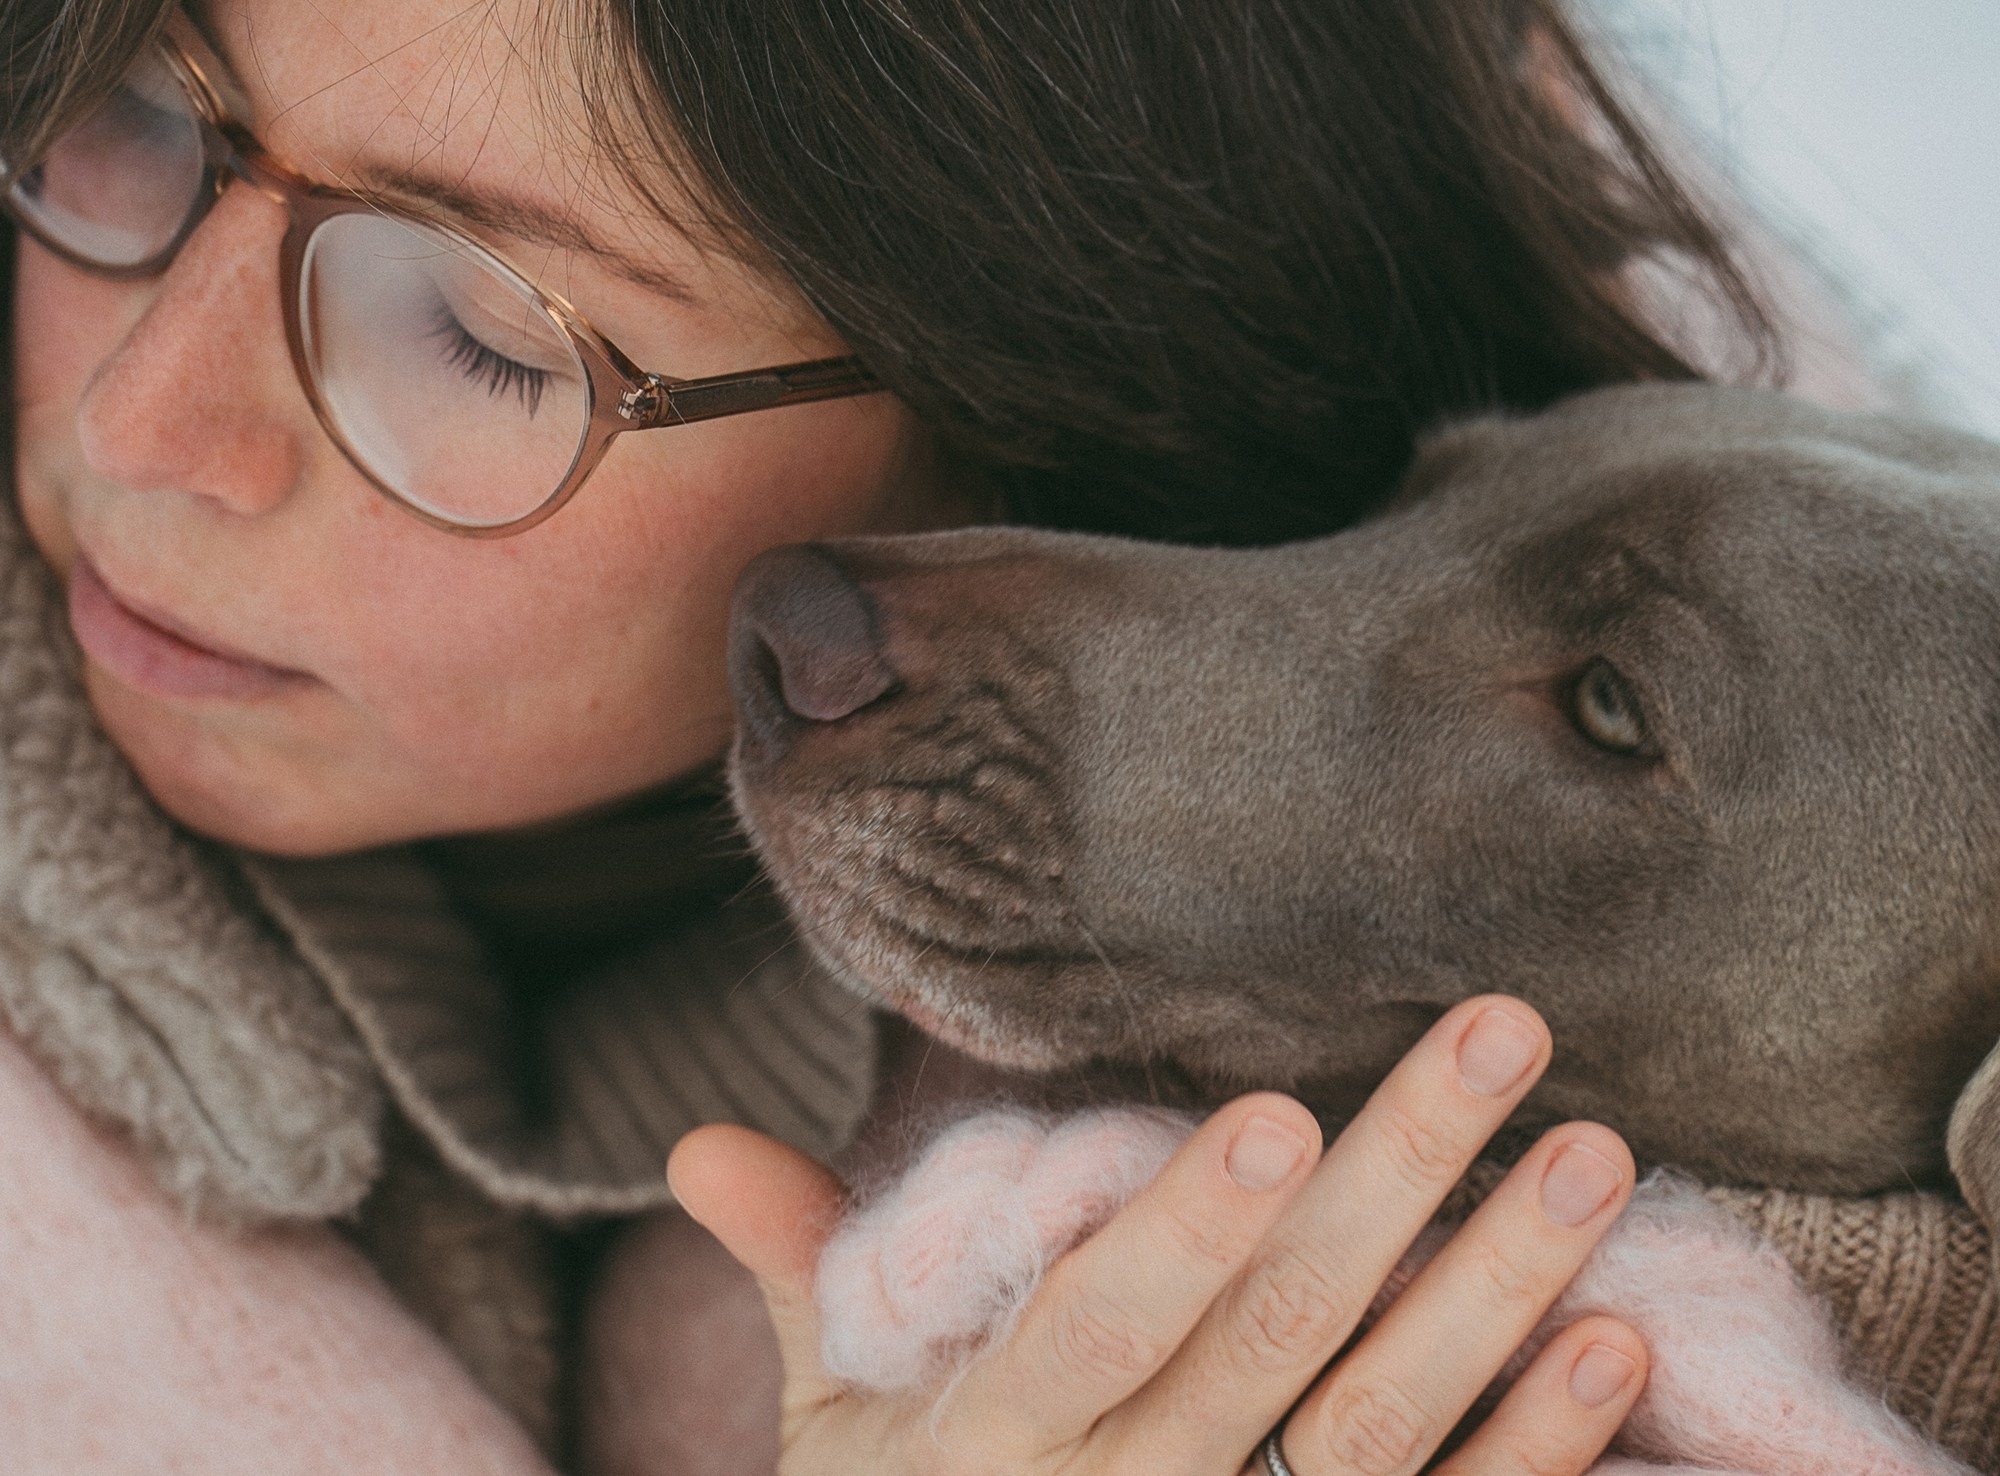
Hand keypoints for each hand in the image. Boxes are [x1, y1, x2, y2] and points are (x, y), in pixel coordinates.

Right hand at [669, 995, 1647, 1474]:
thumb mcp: (831, 1433)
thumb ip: (802, 1277)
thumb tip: (697, 1144)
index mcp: (995, 1445)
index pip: (1097, 1325)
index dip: (1187, 1228)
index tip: (1283, 1111)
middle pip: (1276, 1343)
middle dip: (1398, 1183)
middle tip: (1504, 1034)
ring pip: (1380, 1430)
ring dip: (1496, 1290)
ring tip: (1590, 1156)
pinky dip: (1534, 1447)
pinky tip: (1611, 1337)